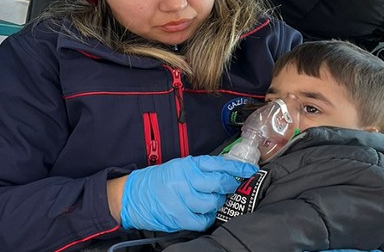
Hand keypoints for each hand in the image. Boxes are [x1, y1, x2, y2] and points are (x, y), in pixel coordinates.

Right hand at [121, 155, 256, 231]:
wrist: (132, 195)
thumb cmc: (158, 181)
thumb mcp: (178, 167)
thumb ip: (200, 169)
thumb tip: (225, 172)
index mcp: (187, 164)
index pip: (218, 163)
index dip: (237, 167)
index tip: (250, 170)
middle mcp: (186, 179)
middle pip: (219, 183)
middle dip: (229, 186)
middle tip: (229, 188)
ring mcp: (182, 198)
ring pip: (213, 203)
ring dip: (216, 203)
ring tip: (210, 201)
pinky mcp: (178, 215)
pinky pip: (203, 220)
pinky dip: (206, 218)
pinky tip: (202, 214)